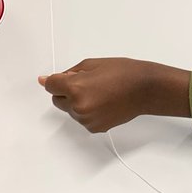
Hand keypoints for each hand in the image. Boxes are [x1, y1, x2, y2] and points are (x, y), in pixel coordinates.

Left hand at [39, 58, 191, 133]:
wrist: (145, 89)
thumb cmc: (122, 72)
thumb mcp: (91, 64)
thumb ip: (67, 73)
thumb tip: (47, 80)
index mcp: (75, 88)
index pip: (51, 86)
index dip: (55, 80)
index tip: (56, 79)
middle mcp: (79, 107)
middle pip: (57, 100)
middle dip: (65, 91)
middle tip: (86, 82)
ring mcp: (86, 120)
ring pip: (69, 110)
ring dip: (76, 101)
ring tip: (98, 91)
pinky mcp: (95, 128)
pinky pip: (81, 118)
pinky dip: (86, 111)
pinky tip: (102, 101)